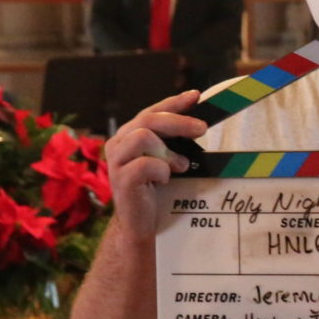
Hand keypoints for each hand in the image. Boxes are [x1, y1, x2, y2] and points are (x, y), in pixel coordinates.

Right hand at [99, 90, 206, 240]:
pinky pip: (145, 164)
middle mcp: (118, 143)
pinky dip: (161, 170)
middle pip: (148, 119)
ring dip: (168, 151)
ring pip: (143, 137)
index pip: (151, 111)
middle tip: (202, 128)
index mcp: (128, 135)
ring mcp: (116, 161)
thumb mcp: (165, 159)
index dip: (173, 102)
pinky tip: (165, 180)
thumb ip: (172, 141)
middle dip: (178, 121)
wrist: (139, 223)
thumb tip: (199, 123)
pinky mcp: (120, 179)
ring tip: (179, 166)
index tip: (196, 96)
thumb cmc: (155, 190)